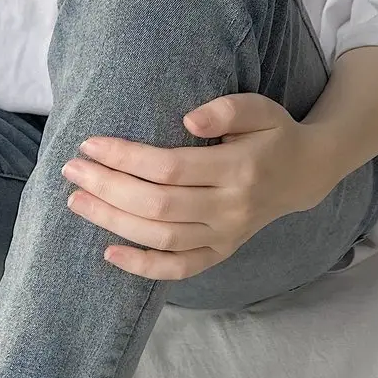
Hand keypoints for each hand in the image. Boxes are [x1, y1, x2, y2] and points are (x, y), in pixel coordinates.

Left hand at [62, 94, 334, 280]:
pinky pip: (179, 268)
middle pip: (157, 204)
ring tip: (77, 202)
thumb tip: (188, 120)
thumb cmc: (272, 134)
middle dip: (108, 188)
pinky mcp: (220, 252)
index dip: (125, 158)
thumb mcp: (260, 108)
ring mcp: (225, 235)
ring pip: (161, 237)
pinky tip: (109, 253)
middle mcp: (231, 208)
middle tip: (72, 171)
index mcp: (240, 169)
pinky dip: (143, 266)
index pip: (169, 167)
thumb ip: (227, 109)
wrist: (304, 174)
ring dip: (113, 222)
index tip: (90, 145)